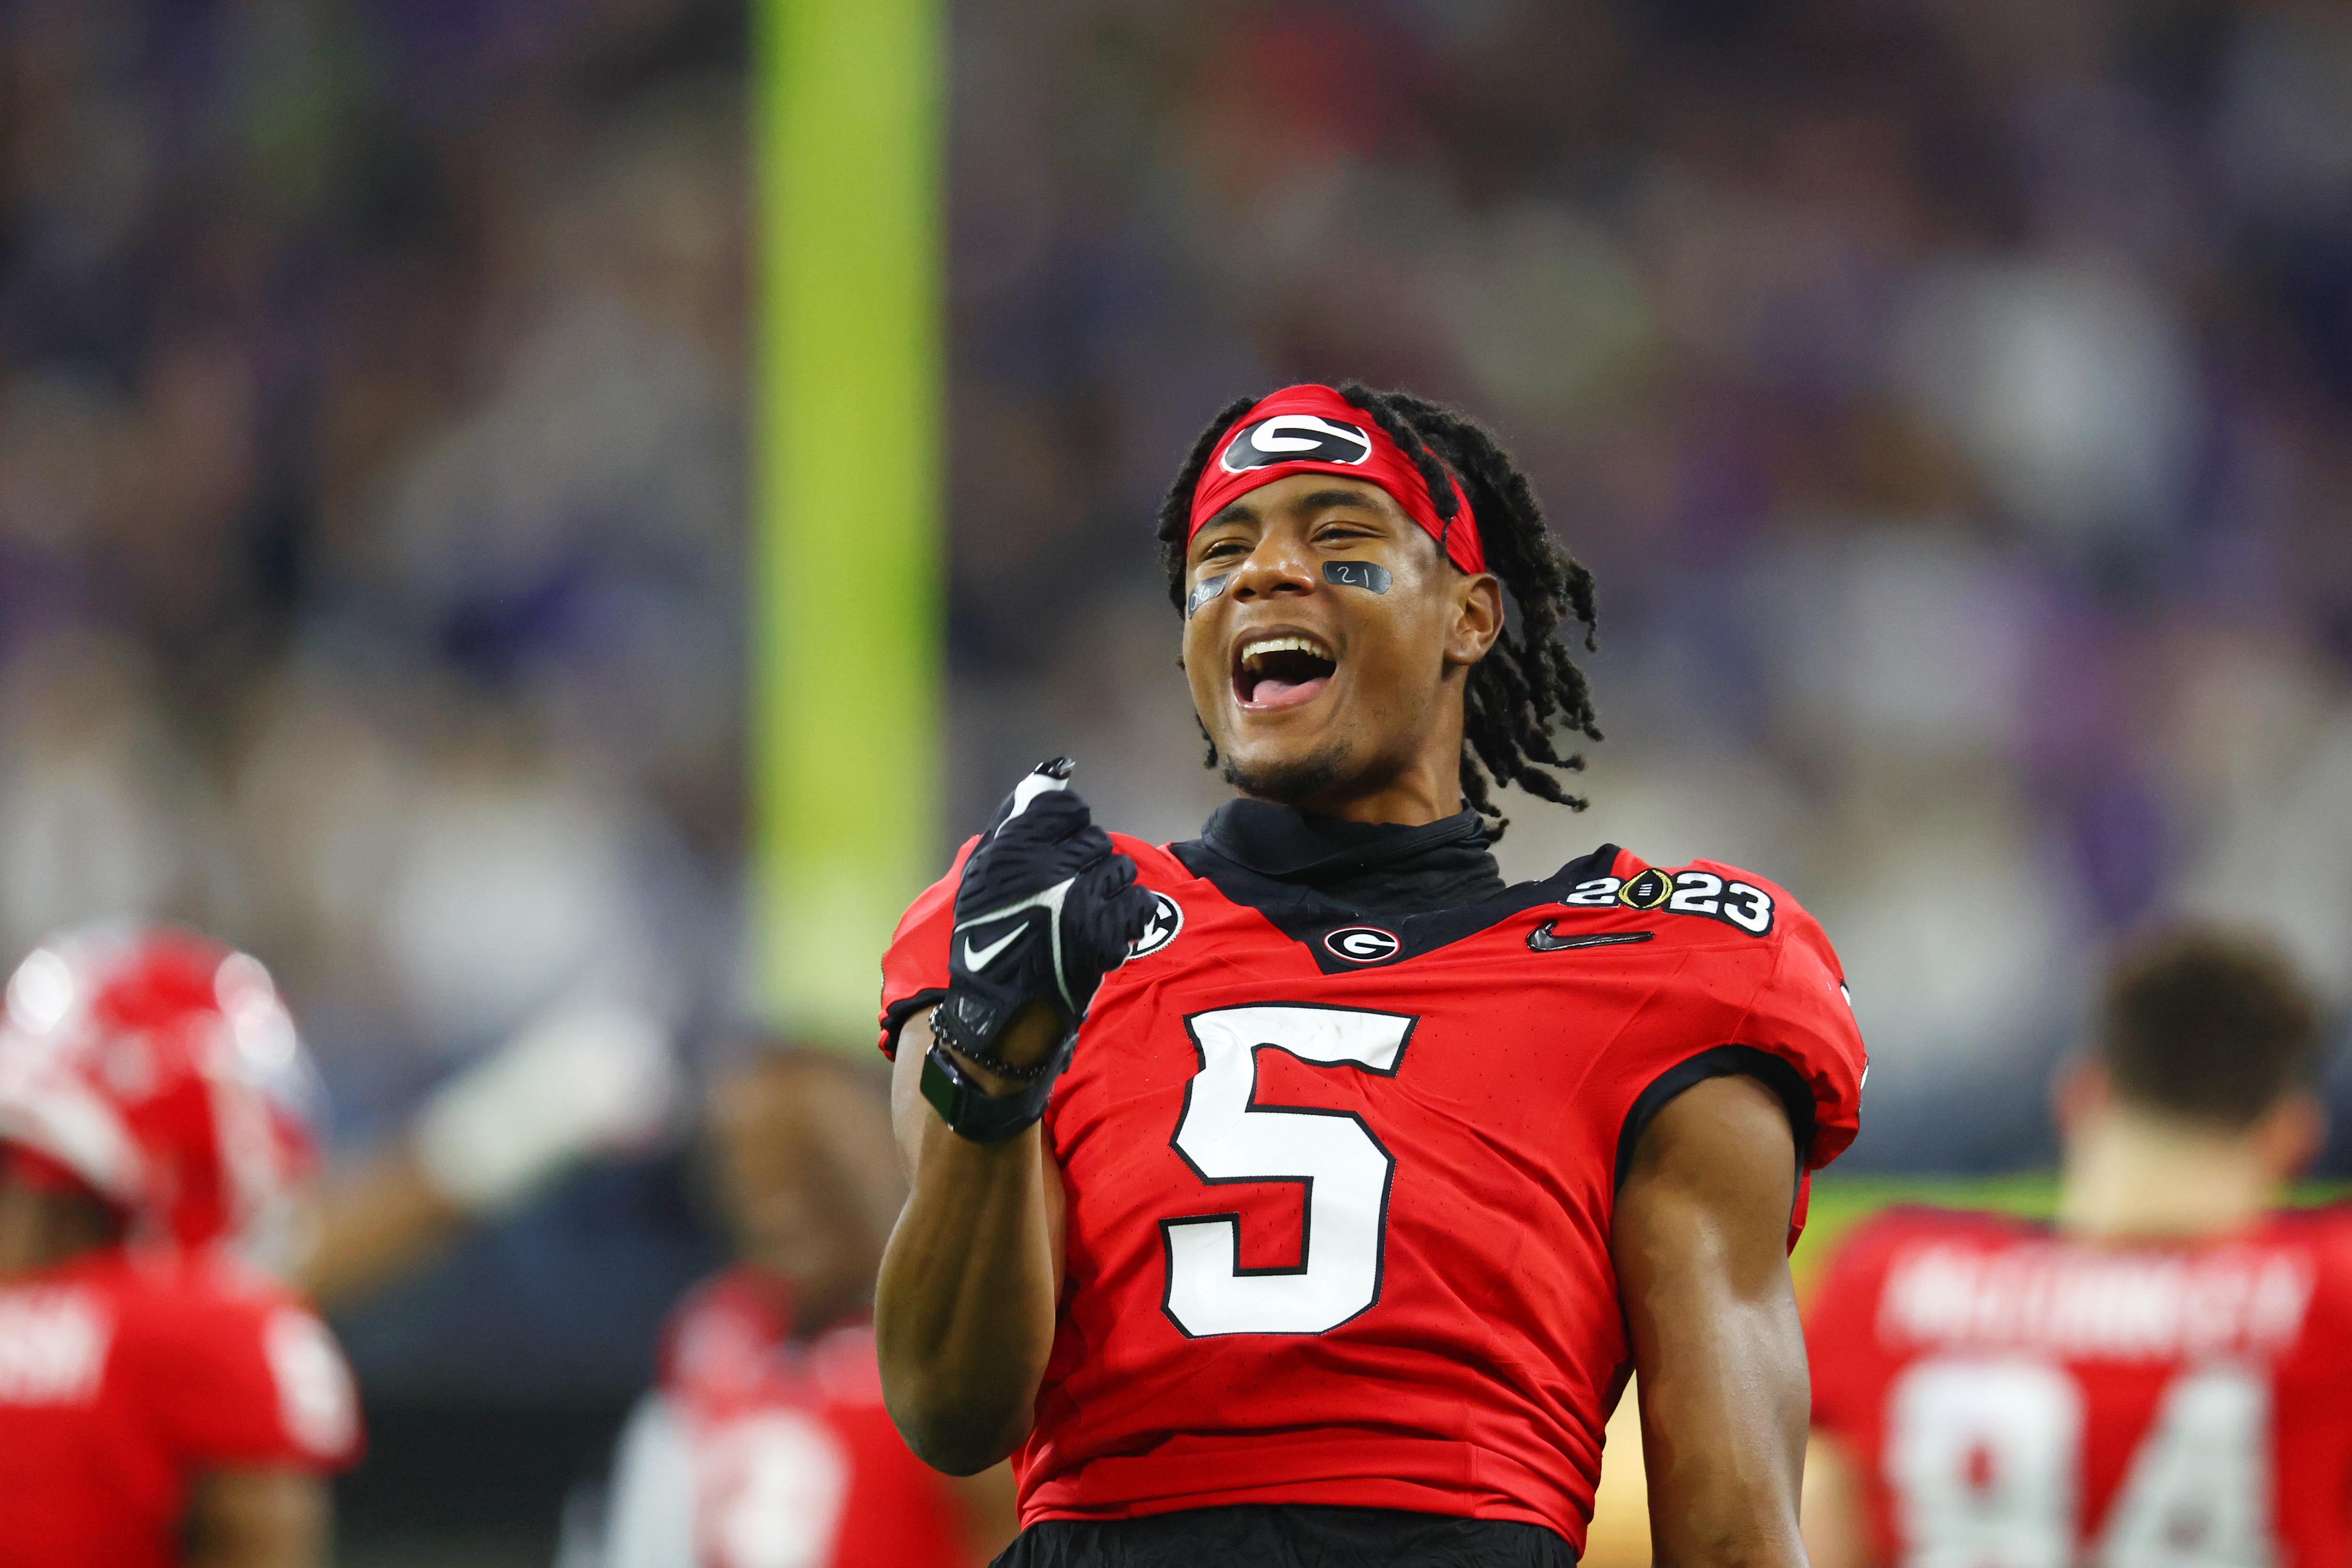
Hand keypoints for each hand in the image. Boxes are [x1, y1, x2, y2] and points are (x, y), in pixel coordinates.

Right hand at [931, 759, 1152, 1074]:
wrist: (1002, 1008)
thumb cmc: (988, 936)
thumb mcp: (985, 871)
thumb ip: (1018, 817)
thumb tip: (1053, 772)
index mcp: (1014, 848)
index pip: (1068, 808)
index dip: (1070, 828)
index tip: (1062, 851)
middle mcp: (1048, 868)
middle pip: (1096, 839)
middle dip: (1088, 861)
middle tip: (1070, 891)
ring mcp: (1080, 901)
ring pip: (1121, 868)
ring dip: (1109, 888)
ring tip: (1085, 912)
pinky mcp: (1105, 933)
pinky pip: (1138, 901)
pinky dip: (1129, 914)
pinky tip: (1108, 928)